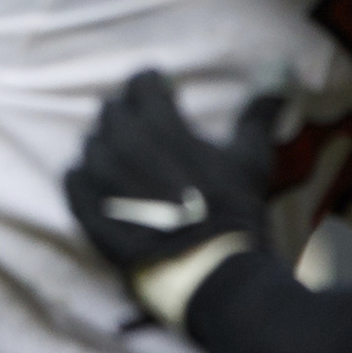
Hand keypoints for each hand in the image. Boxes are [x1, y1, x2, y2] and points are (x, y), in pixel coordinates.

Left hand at [62, 69, 282, 327]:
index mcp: (159, 125)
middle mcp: (122, 145)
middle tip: (146, 125)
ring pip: (92, 144)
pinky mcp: (87, 212)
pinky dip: (85, 176)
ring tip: (127, 157)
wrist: (210, 271)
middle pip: (112, 112)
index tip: (160, 89)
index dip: (151, 84)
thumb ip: (257, 114)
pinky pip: (72, 179)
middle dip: (129, 112)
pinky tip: (100, 180)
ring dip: (108, 144)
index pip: (140, 85)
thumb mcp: (251, 159)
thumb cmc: (233, 211)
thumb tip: (279, 81)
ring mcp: (99, 180)